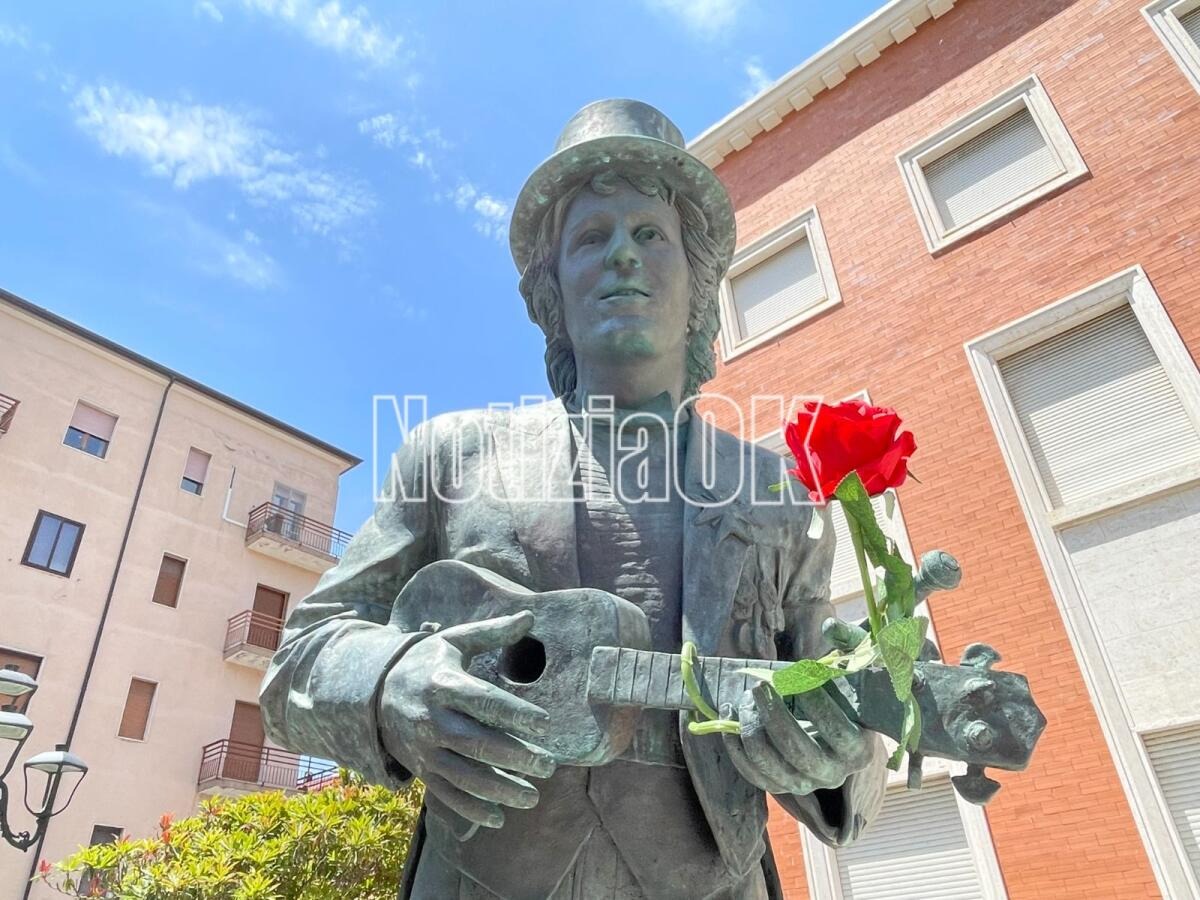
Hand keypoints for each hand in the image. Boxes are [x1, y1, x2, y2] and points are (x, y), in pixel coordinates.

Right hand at [378, 611, 556, 834]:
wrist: (374, 692)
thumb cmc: (426, 663)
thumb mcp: (454, 641)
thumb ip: (492, 632)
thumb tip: (531, 616)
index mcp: (444, 684)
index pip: (485, 701)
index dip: (516, 713)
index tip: (546, 724)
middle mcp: (432, 719)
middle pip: (478, 743)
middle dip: (515, 757)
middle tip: (549, 766)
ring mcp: (424, 749)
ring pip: (464, 776)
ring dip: (500, 789)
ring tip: (533, 796)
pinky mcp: (420, 770)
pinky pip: (446, 794)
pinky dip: (471, 809)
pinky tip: (499, 817)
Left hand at [721, 620, 879, 796]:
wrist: (835, 730)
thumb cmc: (846, 694)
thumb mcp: (856, 667)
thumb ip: (849, 644)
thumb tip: (830, 627)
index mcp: (858, 749)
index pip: (838, 732)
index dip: (818, 706)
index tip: (800, 679)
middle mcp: (834, 774)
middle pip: (800, 753)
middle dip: (776, 719)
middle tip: (759, 688)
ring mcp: (805, 784)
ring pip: (773, 768)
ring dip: (753, 732)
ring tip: (744, 700)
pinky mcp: (780, 785)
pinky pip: (753, 775)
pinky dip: (736, 748)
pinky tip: (731, 717)